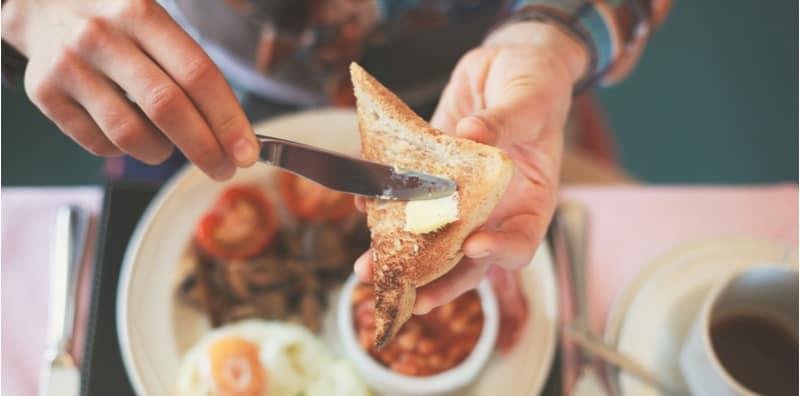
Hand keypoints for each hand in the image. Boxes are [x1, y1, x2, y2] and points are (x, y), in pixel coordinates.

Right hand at [1, 0, 258, 179]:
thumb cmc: (117, 22)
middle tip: (223, 169)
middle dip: (204, 148)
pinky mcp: (44, 92)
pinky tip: (130, 133)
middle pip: (167, 108)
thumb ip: (191, 68)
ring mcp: (69, 65)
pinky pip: (98, 144)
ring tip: (168, 146)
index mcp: (141, 13)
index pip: (198, 75)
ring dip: (161, 152)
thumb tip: (234, 133)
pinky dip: (124, 150)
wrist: (40, 3)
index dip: (228, 120)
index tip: (247, 152)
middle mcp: (102, 36)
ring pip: (130, 134)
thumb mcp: (154, 21)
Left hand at [354, 22, 587, 312]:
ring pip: (431, 236)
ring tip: (366, 267)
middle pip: (467, 258)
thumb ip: (504, 121)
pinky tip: (363, 204)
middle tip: (403, 293)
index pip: (520, 242)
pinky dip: (384, 204)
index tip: (473, 246)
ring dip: (399, 254)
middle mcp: (494, 207)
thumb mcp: (529, 99)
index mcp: (531, 199)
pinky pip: (409, 197)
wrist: (508, 63)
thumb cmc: (535, 83)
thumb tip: (472, 134)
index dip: (499, 252)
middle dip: (434, 278)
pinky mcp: (433, 174)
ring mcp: (461, 195)